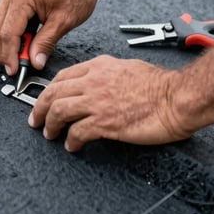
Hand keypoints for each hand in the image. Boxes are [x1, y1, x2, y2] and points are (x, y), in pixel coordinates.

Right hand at [0, 0, 102, 74]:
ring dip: (6, 44)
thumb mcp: (63, 22)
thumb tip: (34, 62)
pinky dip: (11, 35)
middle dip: (3, 52)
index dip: (9, 55)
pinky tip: (24, 44)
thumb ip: (46, 43)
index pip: (8, 33)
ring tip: (22, 57)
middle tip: (15, 68)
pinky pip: (3, 21)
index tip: (14, 71)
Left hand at [29, 55, 191, 151]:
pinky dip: (70, 141)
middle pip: (54, 93)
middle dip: (40, 108)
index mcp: (99, 66)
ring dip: (50, 125)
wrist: (178, 98)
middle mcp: (94, 81)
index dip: (49, 90)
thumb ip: (109, 74)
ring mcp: (97, 101)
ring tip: (49, 135)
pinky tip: (72, 146)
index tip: (44, 100)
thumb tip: (100, 84)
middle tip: (36, 120)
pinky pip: (77, 132)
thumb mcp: (129, 68)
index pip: (63, 76)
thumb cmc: (161, 86)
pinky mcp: (104, 122)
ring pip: (59, 111)